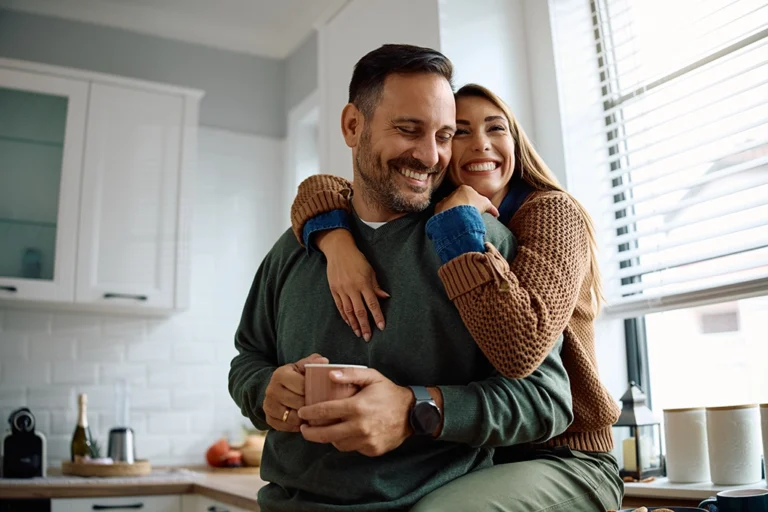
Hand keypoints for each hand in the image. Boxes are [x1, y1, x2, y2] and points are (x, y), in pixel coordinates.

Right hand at [263, 353, 328, 431]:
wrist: (277, 387)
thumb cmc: (295, 376)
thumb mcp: (302, 366)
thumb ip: (313, 362)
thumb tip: (324, 362)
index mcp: (280, 374)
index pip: (301, 386)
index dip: (314, 391)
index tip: (321, 392)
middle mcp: (271, 390)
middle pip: (298, 403)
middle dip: (311, 405)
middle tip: (320, 405)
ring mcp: (269, 405)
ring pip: (293, 417)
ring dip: (305, 417)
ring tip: (313, 413)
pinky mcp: (268, 418)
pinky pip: (286, 427)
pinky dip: (297, 426)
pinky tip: (303, 420)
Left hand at [298, 367, 413, 456]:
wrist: (412, 413)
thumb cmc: (389, 393)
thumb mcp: (372, 377)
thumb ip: (350, 374)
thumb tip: (330, 374)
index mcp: (357, 407)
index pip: (325, 411)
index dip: (310, 413)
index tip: (302, 413)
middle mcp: (360, 426)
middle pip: (326, 434)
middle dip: (310, 433)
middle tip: (304, 428)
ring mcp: (366, 441)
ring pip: (338, 444)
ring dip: (328, 438)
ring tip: (323, 431)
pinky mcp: (372, 450)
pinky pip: (352, 448)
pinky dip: (346, 442)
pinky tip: (344, 434)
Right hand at [315, 229, 389, 341]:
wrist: (338, 250)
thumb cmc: (357, 259)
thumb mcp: (370, 270)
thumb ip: (376, 286)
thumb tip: (385, 297)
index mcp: (363, 283)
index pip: (372, 304)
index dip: (377, 316)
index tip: (382, 327)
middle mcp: (352, 288)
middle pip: (360, 311)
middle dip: (365, 326)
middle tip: (368, 337)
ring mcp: (342, 290)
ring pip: (348, 311)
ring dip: (354, 324)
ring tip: (358, 334)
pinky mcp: (334, 290)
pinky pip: (340, 306)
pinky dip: (344, 316)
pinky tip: (349, 323)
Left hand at [435, 185, 499, 216]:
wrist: (458, 213)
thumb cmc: (473, 206)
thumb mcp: (486, 204)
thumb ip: (492, 208)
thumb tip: (497, 214)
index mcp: (464, 188)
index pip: (469, 195)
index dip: (473, 203)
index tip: (475, 211)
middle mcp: (453, 192)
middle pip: (459, 200)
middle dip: (462, 208)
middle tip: (467, 217)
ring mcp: (445, 200)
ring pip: (450, 206)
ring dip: (454, 213)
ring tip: (459, 222)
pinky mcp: (438, 209)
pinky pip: (442, 214)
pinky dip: (446, 218)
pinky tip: (451, 224)